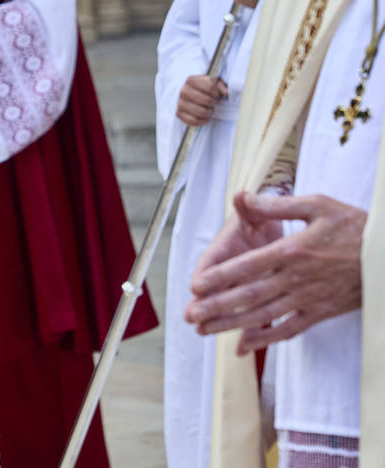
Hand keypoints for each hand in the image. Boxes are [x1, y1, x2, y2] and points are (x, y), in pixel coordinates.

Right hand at [176, 75, 227, 125]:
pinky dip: (202, 121)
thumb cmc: (205, 89)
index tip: (217, 94)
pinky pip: (194, 121)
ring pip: (201, 112)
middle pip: (206, 100)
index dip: (217, 93)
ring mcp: (180, 102)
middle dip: (213, 103)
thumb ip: (221, 85)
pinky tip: (204, 117)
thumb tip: (226, 92)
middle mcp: (183, 90)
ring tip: (210, 109)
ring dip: (209, 112)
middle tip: (214, 103)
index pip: (210, 87)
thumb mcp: (214, 83)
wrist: (192, 96)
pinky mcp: (179, 113)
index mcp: (191, 80)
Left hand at [185, 191, 366, 353]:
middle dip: (217, 306)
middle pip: (250, 296)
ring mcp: (308, 299)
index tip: (196, 286)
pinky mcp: (320, 312)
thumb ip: (277, 206)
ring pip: (264, 316)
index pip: (248, 267)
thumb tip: (243, 197)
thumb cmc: (353, 226)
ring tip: (205, 330)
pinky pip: (289, 329)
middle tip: (190, 315)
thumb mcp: (317, 206)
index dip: (220, 277)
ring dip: (232, 324)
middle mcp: (296, 279)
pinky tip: (245, 345)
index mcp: (292, 251)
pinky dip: (266, 339)